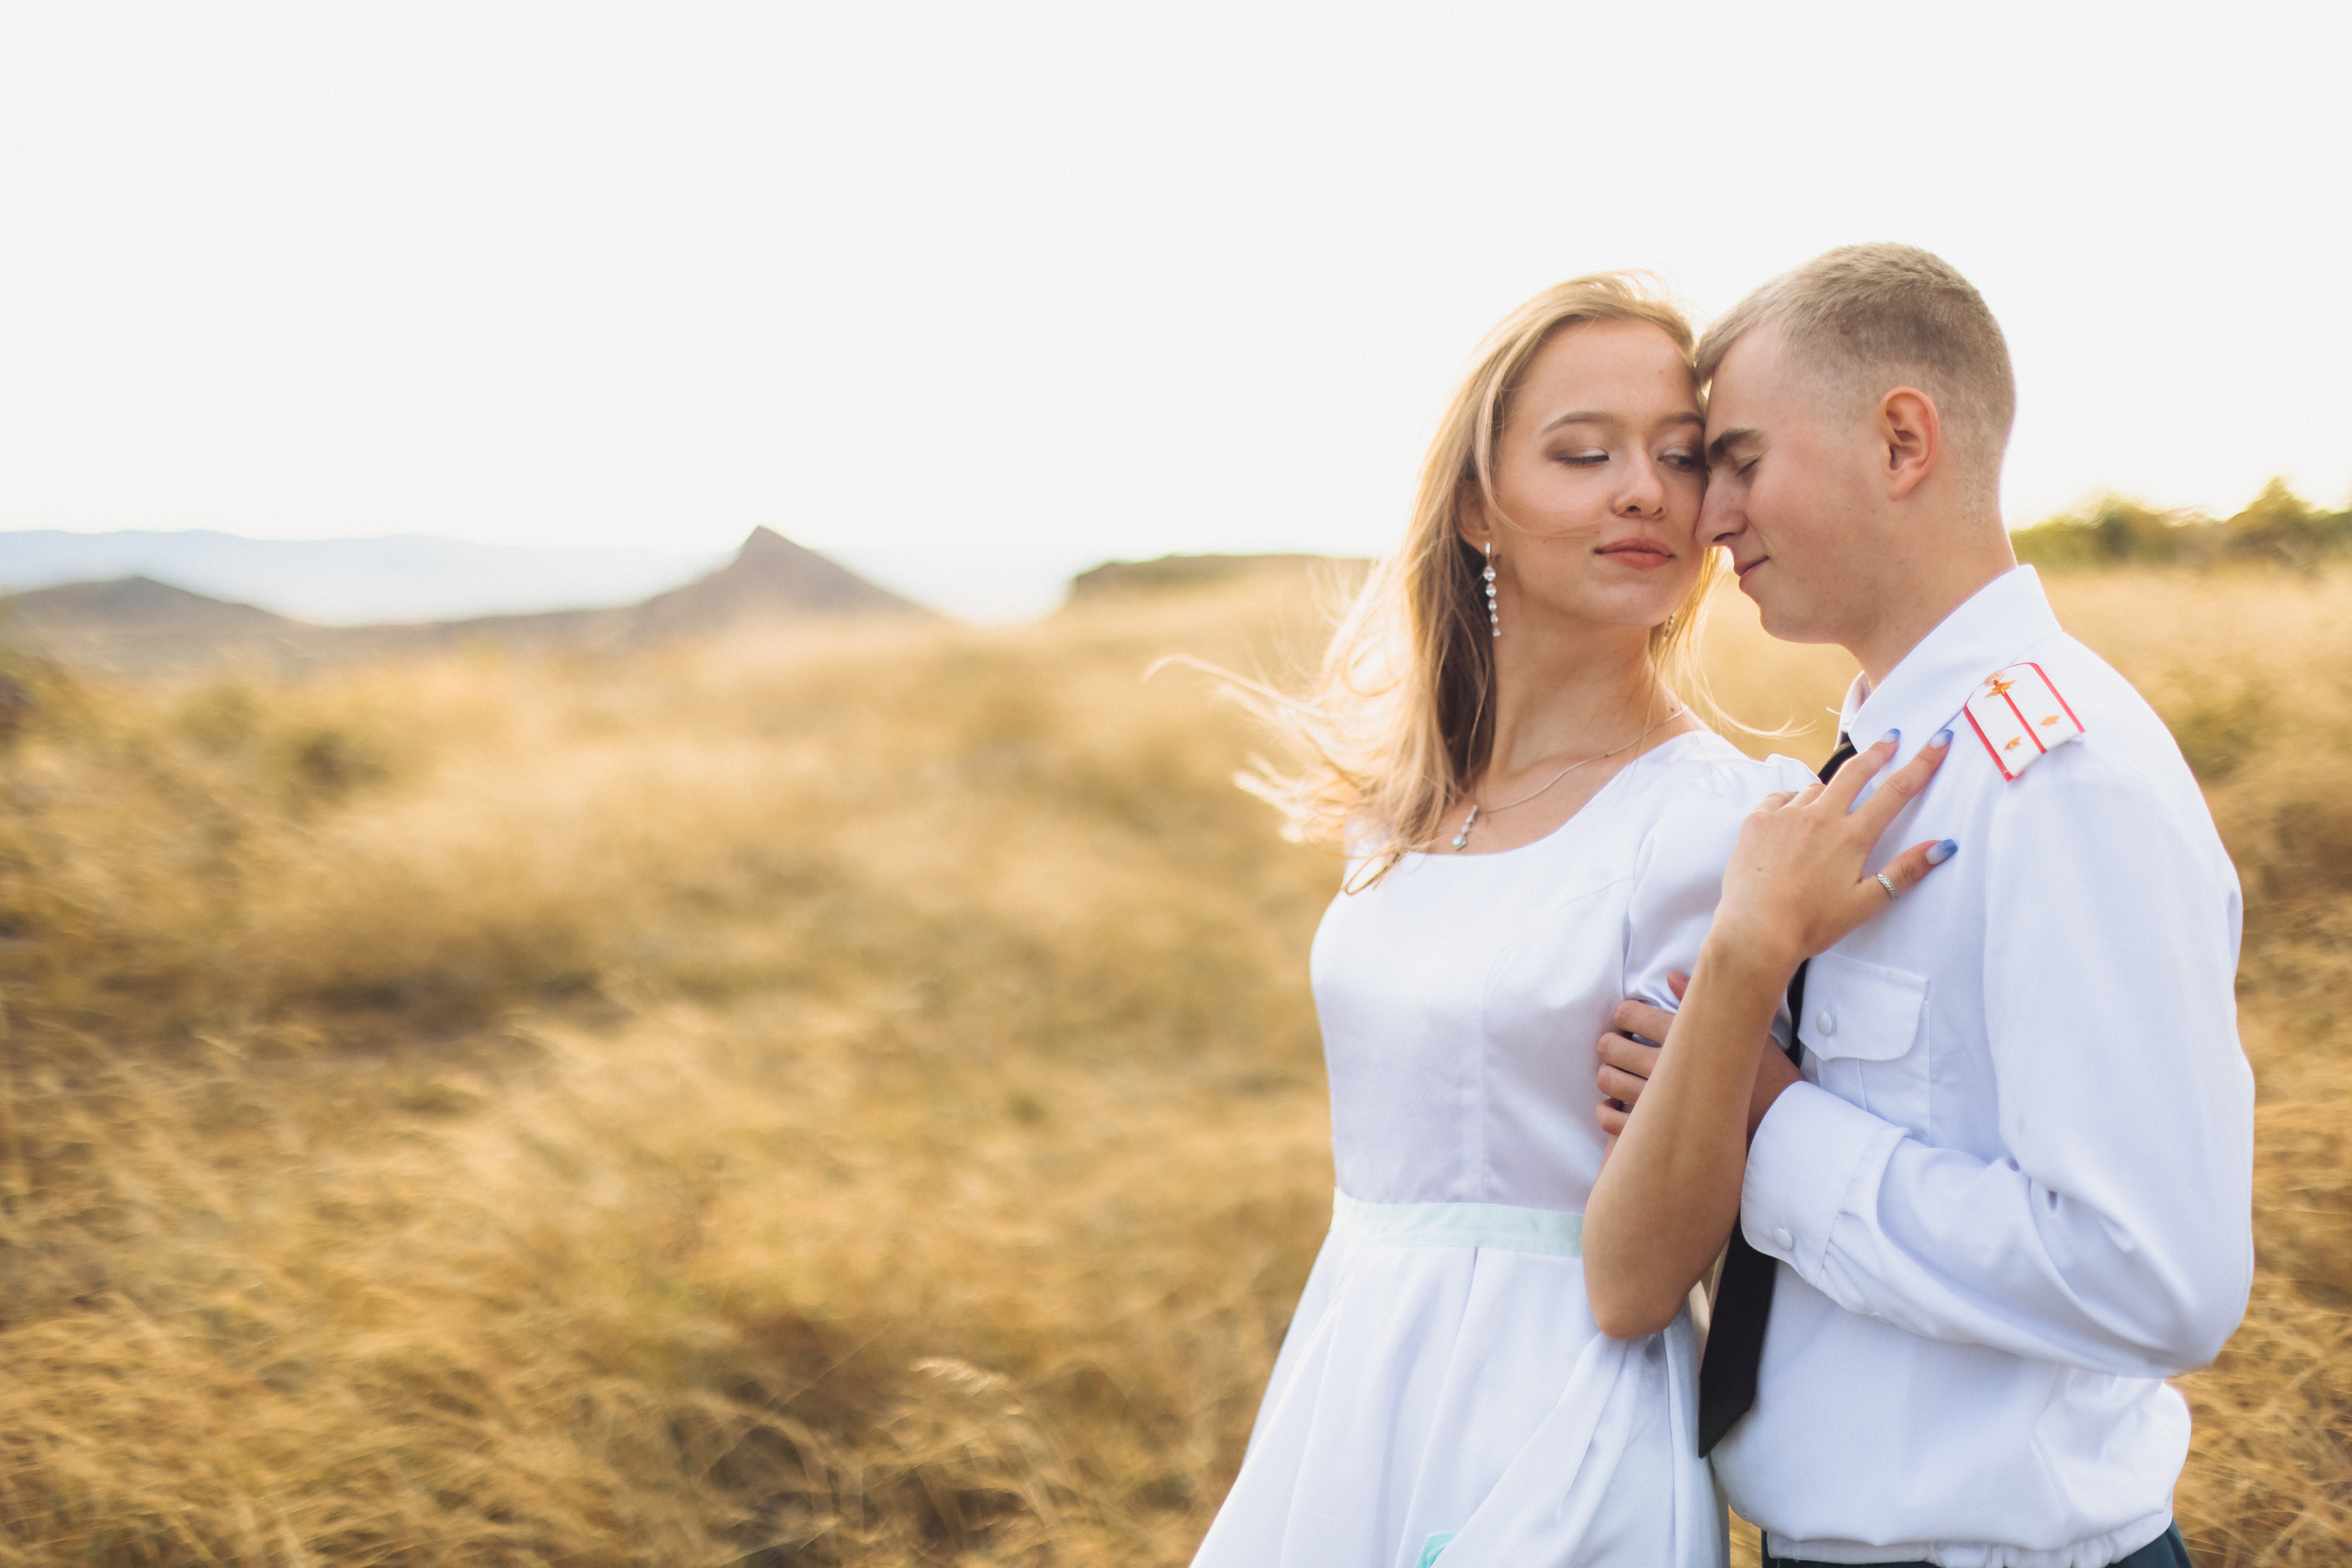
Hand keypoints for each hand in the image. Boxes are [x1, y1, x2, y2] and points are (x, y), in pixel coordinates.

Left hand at [1594, 973, 1803, 1141]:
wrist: (1784, 1125)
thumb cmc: (1769, 1074)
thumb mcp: (1744, 1029)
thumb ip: (1701, 1000)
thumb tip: (1670, 975)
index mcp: (1684, 1036)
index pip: (1628, 1014)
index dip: (1624, 1014)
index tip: (1631, 1020)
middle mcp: (1666, 1067)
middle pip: (1610, 1047)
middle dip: (1610, 1043)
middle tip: (1619, 1045)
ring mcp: (1660, 1102)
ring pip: (1608, 1081)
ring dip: (1606, 1075)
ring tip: (1618, 1074)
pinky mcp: (1660, 1133)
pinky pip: (1613, 1121)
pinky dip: (1606, 1112)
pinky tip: (1614, 1106)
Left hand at [1709, 730, 1957, 974]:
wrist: (1754, 932)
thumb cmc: (1812, 924)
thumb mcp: (1866, 903)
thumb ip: (1904, 872)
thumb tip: (1943, 846)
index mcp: (1851, 837)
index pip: (1897, 791)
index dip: (1922, 763)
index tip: (1937, 741)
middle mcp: (1819, 817)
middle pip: (1856, 772)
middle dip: (1878, 751)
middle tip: (1890, 738)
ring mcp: (1785, 815)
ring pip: (1816, 788)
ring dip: (1829, 792)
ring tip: (1827, 816)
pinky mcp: (1757, 820)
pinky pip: (1781, 799)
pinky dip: (1792, 804)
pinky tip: (1792, 823)